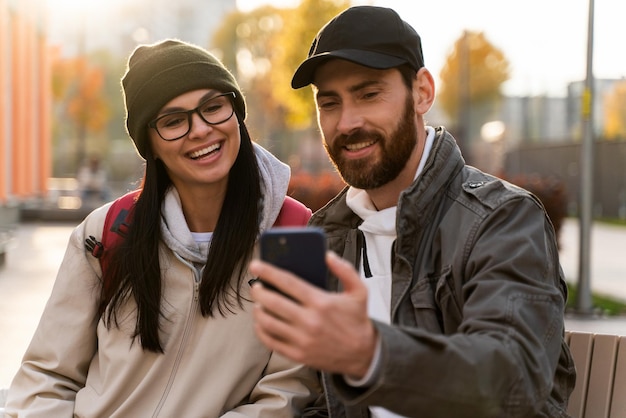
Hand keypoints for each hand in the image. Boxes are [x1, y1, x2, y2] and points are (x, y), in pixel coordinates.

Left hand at [249, 251, 377, 378]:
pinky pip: (270, 341)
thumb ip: (345, 270)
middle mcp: (309, 321)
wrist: (363, 354)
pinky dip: (261, 330)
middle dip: (258, 291)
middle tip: (255, 285)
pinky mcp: (298, 354)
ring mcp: (302, 339)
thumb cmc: (357, 321)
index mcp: (321, 302)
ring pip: (268, 322)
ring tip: (258, 303)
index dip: (268, 272)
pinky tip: (261, 322)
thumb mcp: (359, 291)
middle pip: (273, 302)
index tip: (256, 265)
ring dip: (258, 310)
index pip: (288, 282)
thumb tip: (328, 256)